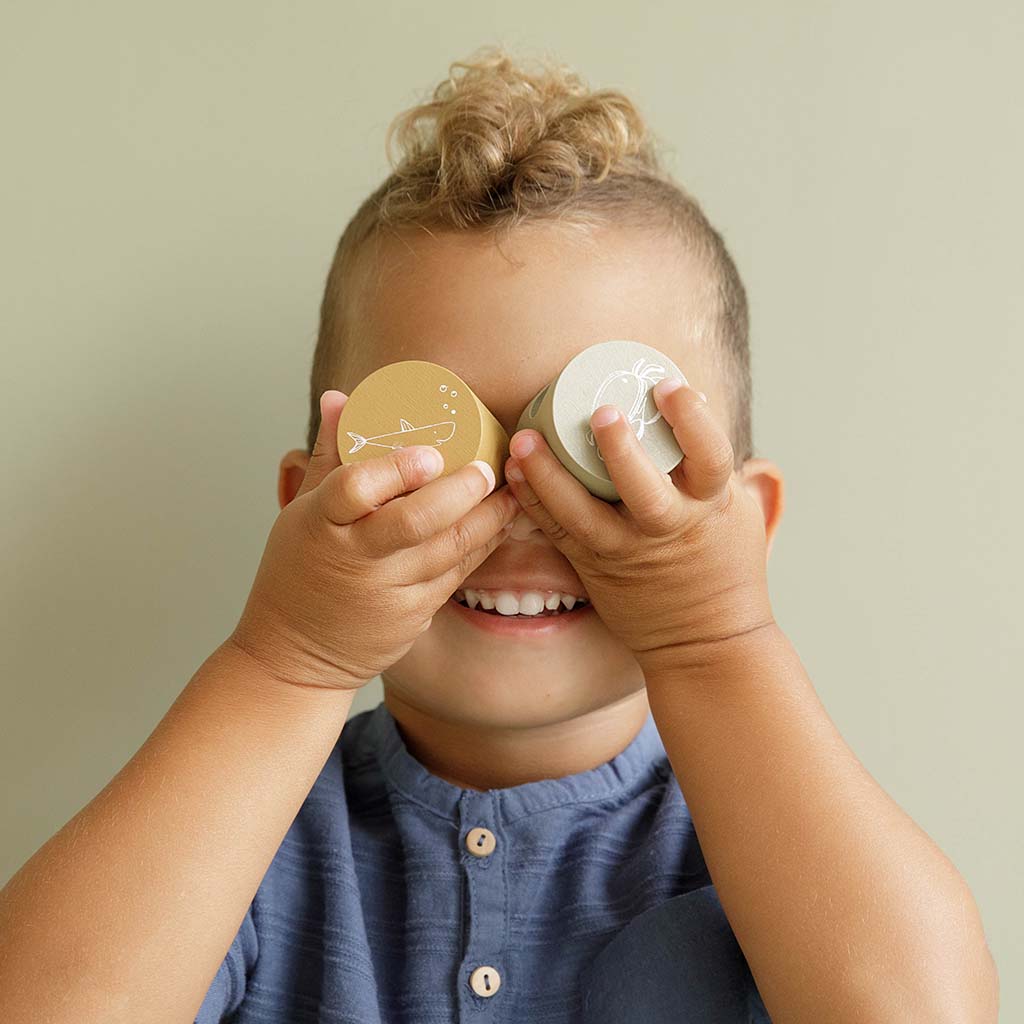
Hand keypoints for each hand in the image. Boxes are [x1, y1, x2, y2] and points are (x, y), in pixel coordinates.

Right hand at [229, 390, 520, 689]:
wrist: (295, 654)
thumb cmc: (298, 572)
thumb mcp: (301, 511)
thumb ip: (329, 455)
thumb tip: (340, 398)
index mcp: (320, 523)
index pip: (353, 488)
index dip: (395, 469)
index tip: (429, 453)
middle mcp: (354, 557)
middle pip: (414, 521)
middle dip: (460, 492)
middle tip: (487, 469)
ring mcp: (386, 590)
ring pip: (447, 550)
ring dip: (487, 519)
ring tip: (509, 492)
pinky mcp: (412, 616)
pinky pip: (455, 575)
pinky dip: (481, 548)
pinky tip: (499, 526)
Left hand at [503, 378, 774, 673]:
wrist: (705, 644)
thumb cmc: (726, 569)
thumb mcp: (738, 513)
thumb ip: (721, 466)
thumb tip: (707, 406)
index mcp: (710, 507)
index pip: (710, 456)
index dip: (691, 418)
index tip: (669, 385)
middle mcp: (667, 529)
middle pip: (644, 490)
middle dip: (621, 451)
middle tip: (598, 412)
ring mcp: (626, 551)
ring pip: (583, 514)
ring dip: (550, 476)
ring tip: (524, 439)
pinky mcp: (594, 567)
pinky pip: (558, 532)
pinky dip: (534, 501)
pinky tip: (515, 471)